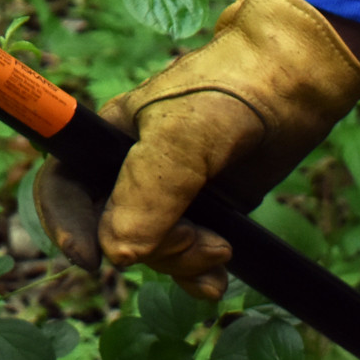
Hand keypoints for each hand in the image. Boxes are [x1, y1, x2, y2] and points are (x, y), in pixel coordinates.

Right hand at [31, 0, 359, 296]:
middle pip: (112, 230)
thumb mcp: (182, 136)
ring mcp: (170, 191)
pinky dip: (196, 275)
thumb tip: (118, 254)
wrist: (296, 80)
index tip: (92, 262)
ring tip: (222, 248)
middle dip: (151, 249)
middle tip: (199, 242)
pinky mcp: (206, 209)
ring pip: (151, 249)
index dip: (65, 223)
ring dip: (183, 260)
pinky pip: (184, 258)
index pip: (63, 186)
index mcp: (108, 139)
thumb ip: (146, 192)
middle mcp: (131, 168)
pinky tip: (216, 280)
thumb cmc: (229, 90)